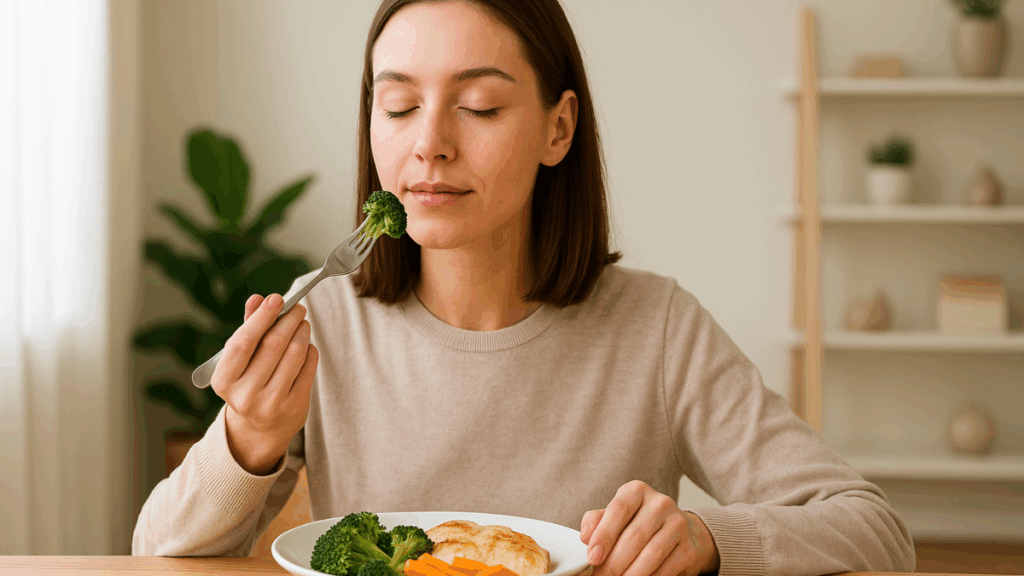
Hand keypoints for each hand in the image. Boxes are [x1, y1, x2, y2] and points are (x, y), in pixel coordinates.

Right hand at [212, 293, 318, 474]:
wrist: (260, 429)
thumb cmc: (248, 383)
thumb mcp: (239, 361)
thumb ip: (248, 329)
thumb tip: (257, 299)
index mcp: (224, 381)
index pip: (243, 342)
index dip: (261, 317)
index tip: (275, 298)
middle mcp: (245, 395)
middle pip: (273, 345)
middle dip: (288, 320)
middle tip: (297, 308)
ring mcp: (271, 403)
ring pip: (295, 354)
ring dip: (302, 332)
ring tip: (302, 323)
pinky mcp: (295, 407)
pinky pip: (309, 367)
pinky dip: (310, 350)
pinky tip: (306, 345)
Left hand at [580, 480, 719, 575]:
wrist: (681, 531)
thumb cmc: (640, 523)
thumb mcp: (617, 517)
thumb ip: (597, 522)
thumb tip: (585, 536)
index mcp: (636, 491)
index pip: (618, 509)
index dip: (604, 535)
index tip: (593, 557)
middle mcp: (660, 503)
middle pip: (634, 536)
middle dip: (614, 563)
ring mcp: (677, 523)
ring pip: (651, 554)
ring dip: (631, 574)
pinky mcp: (689, 546)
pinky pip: (667, 567)